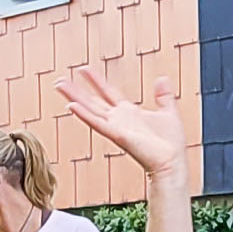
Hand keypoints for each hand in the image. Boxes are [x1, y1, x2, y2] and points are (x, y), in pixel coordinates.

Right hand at [57, 68, 189, 178]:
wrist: (172, 161)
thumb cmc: (170, 144)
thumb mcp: (168, 112)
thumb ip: (164, 96)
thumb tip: (162, 79)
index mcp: (129, 113)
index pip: (107, 92)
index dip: (95, 81)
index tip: (83, 69)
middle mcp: (119, 120)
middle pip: (92, 101)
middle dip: (76, 91)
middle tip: (60, 81)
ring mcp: (116, 127)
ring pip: (90, 109)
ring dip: (74, 97)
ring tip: (60, 87)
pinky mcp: (117, 135)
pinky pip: (97, 123)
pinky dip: (84, 114)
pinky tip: (72, 106)